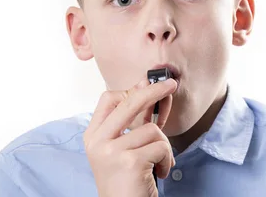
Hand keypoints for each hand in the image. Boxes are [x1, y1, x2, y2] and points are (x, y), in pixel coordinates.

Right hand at [84, 77, 177, 196]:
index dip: (131, 89)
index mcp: (93, 136)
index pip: (108, 99)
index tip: (147, 83)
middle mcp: (98, 142)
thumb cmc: (127, 182)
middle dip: (154, 90)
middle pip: (130, 102)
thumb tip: (151, 87)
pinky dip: (166, 160)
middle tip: (172, 84)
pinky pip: (161, 147)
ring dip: (163, 147)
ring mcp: (112, 151)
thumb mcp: (128, 147)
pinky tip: (159, 173)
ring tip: (158, 163)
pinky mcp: (129, 162)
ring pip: (152, 129)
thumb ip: (138, 120)